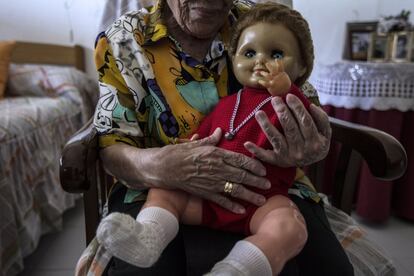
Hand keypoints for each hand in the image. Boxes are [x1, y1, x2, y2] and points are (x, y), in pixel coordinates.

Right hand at [152, 128, 270, 213]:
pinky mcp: (204, 192)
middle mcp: (217, 168)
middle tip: (268, 185)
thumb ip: (211, 139)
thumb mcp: (197, 144)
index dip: (254, 166)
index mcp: (216, 154)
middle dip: (257, 181)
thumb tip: (220, 131)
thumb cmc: (179, 153)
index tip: (263, 170)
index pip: (240, 160)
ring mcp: (211, 182)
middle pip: (242, 176)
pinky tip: (242, 210)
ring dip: (250, 195)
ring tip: (261, 200)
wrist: (163, 168)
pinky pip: (221, 200)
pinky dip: (232, 206)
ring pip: (235, 189)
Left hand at [244, 95, 330, 166]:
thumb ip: (321, 119)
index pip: (305, 122)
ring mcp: (288, 156)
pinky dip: (256, 151)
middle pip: (290, 128)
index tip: (289, 96)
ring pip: (276, 139)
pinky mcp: (278, 161)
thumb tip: (311, 106)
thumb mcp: (326, 132)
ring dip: (266, 125)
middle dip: (282, 112)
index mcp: (315, 142)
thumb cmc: (317, 140)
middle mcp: (302, 151)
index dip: (297, 108)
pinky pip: (266, 156)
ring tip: (259, 112)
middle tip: (274, 99)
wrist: (312, 162)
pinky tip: (247, 143)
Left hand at [258, 59, 290, 96]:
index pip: (280, 67)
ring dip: (264, 73)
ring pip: (268, 75)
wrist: (285, 93)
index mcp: (282, 74)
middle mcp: (278, 76)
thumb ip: (280, 74)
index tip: (277, 59)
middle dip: (269, 66)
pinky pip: (265, 83)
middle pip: (273, 69)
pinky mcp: (271, 85)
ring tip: (261, 72)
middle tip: (266, 63)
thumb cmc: (284, 86)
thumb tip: (278, 70)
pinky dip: (262, 82)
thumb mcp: (284, 78)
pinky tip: (259, 81)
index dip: (279, 63)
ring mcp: (275, 81)